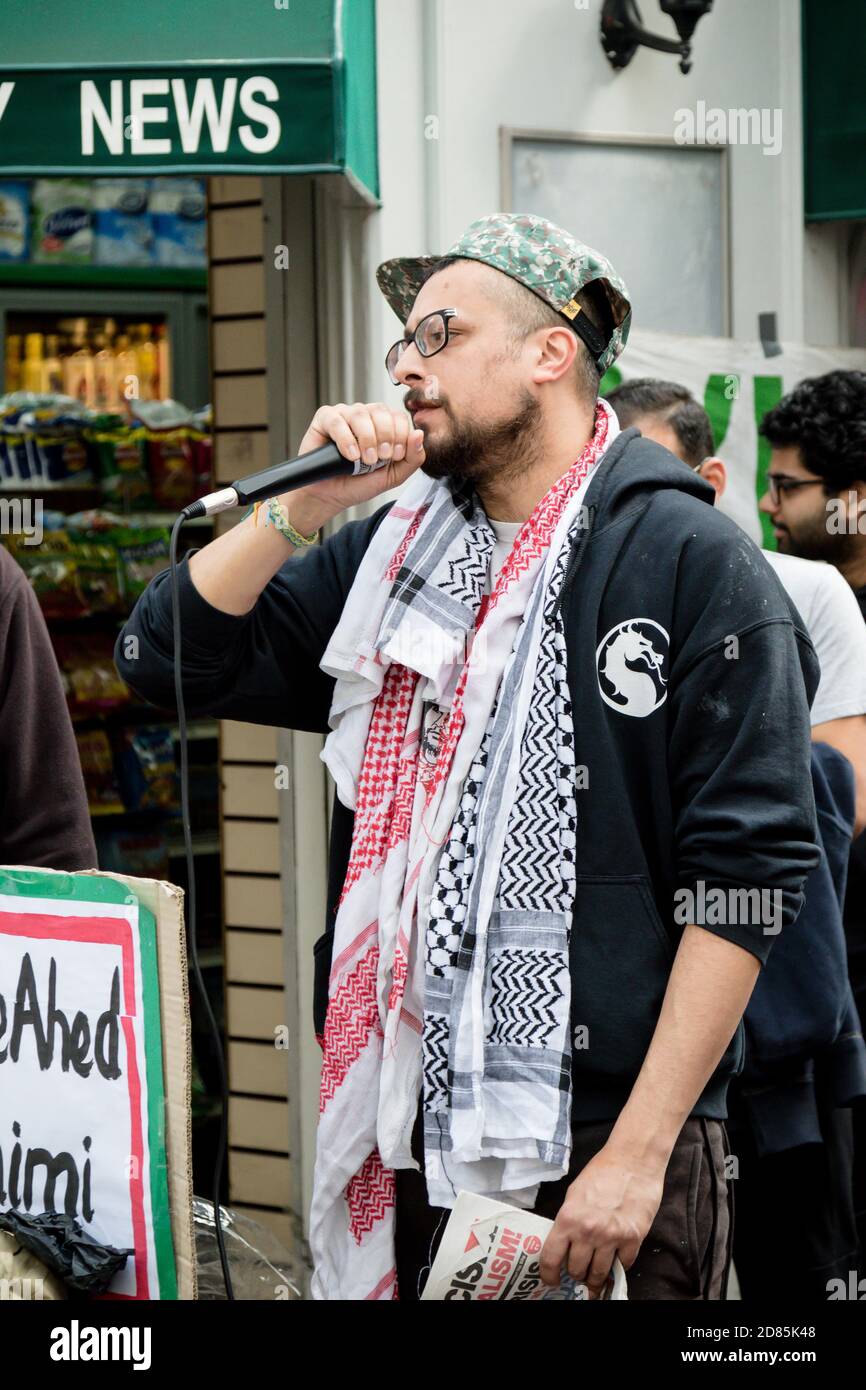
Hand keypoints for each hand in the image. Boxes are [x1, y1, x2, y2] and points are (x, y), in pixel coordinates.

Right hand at [285, 401, 426, 532]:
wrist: (332, 496)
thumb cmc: (360, 483)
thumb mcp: (394, 475)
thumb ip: (413, 457)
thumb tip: (419, 434)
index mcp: (383, 424)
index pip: (398, 416)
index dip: (400, 434)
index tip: (394, 456)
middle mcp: (365, 415)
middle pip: (381, 411)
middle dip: (385, 436)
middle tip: (380, 458)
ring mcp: (344, 415)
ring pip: (360, 414)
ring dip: (366, 438)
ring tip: (364, 460)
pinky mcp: (324, 419)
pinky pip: (337, 420)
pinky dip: (346, 439)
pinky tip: (350, 455)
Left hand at [539, 1143, 664, 1297]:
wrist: (633, 1160)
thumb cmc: (602, 1171)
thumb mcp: (575, 1194)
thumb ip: (569, 1220)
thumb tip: (564, 1245)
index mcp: (568, 1218)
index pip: (551, 1258)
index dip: (549, 1275)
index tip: (551, 1280)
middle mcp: (588, 1231)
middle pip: (576, 1270)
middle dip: (576, 1273)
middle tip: (578, 1271)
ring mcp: (612, 1237)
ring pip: (599, 1274)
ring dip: (595, 1277)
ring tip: (594, 1274)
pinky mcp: (633, 1238)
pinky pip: (623, 1266)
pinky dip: (618, 1265)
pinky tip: (615, 1259)